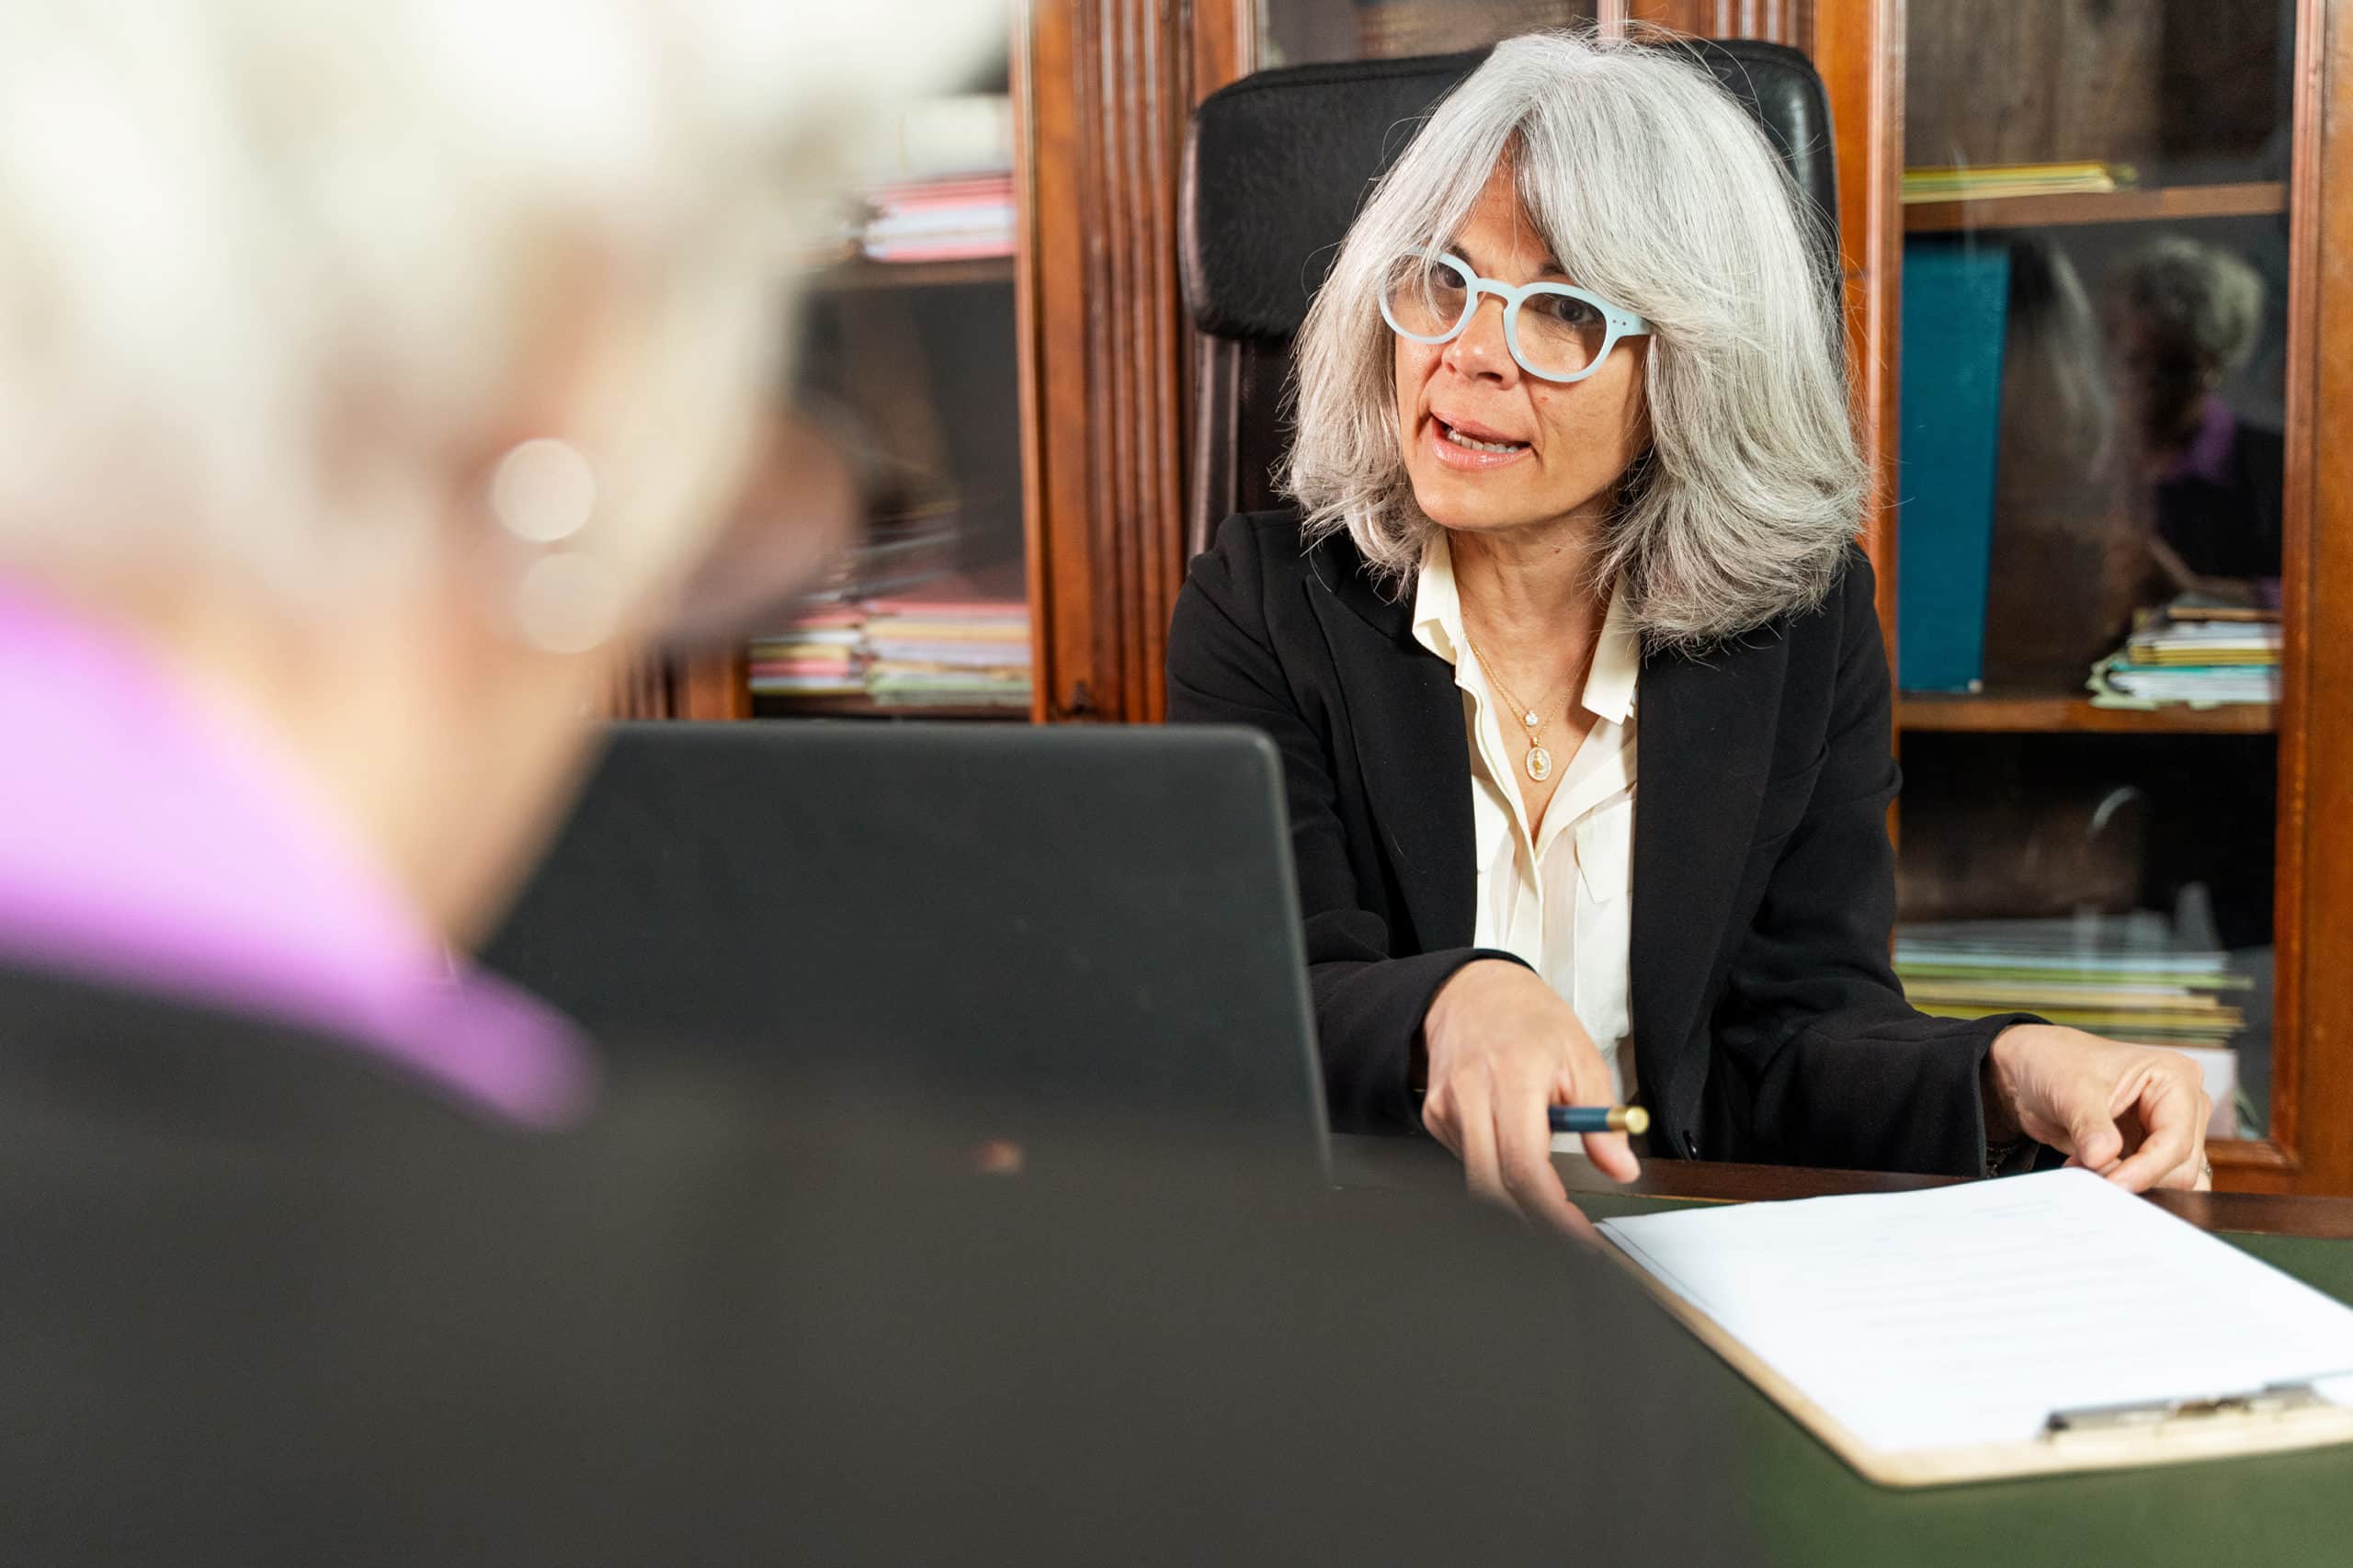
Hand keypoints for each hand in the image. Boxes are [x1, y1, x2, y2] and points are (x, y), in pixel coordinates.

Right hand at [1420, 960, 1639, 1234]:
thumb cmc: (1529, 1020)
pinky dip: (1494, 1167)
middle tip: (1565, 1232)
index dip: (1552, 1212)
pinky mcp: (1433, 1115)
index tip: (1577, 1234)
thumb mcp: (1582, 1057)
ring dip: (1513, 1193)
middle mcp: (1471, 1094)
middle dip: (1531, 1221)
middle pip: (1491, 1187)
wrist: (1471, 990)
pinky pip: (1466, 1161)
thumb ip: (1601, 1119)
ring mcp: (1446, 1107)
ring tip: (1543, 1175)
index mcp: (1514, 1077)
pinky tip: (1509, 1140)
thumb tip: (1620, 1168)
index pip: (1526, 1166)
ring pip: (1477, 1179)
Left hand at [1983, 1024, 2212, 1191]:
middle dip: (2134, 1175)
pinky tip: (2090, 1170)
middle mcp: (2181, 1106)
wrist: (2029, 1070)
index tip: (2113, 1184)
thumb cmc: (2055, 1062)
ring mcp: (2167, 1131)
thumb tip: (2102, 1158)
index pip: (2176, 1139)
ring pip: (2169, 1180)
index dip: (2147, 1168)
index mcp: (2175, 1078)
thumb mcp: (2071, 1089)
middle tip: (2089, 1170)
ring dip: (2126, 1181)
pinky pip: (2151, 1182)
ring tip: (2084, 1165)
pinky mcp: (2149, 1151)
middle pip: (2179, 1166)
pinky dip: (2123, 1184)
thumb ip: (2090, 1126)